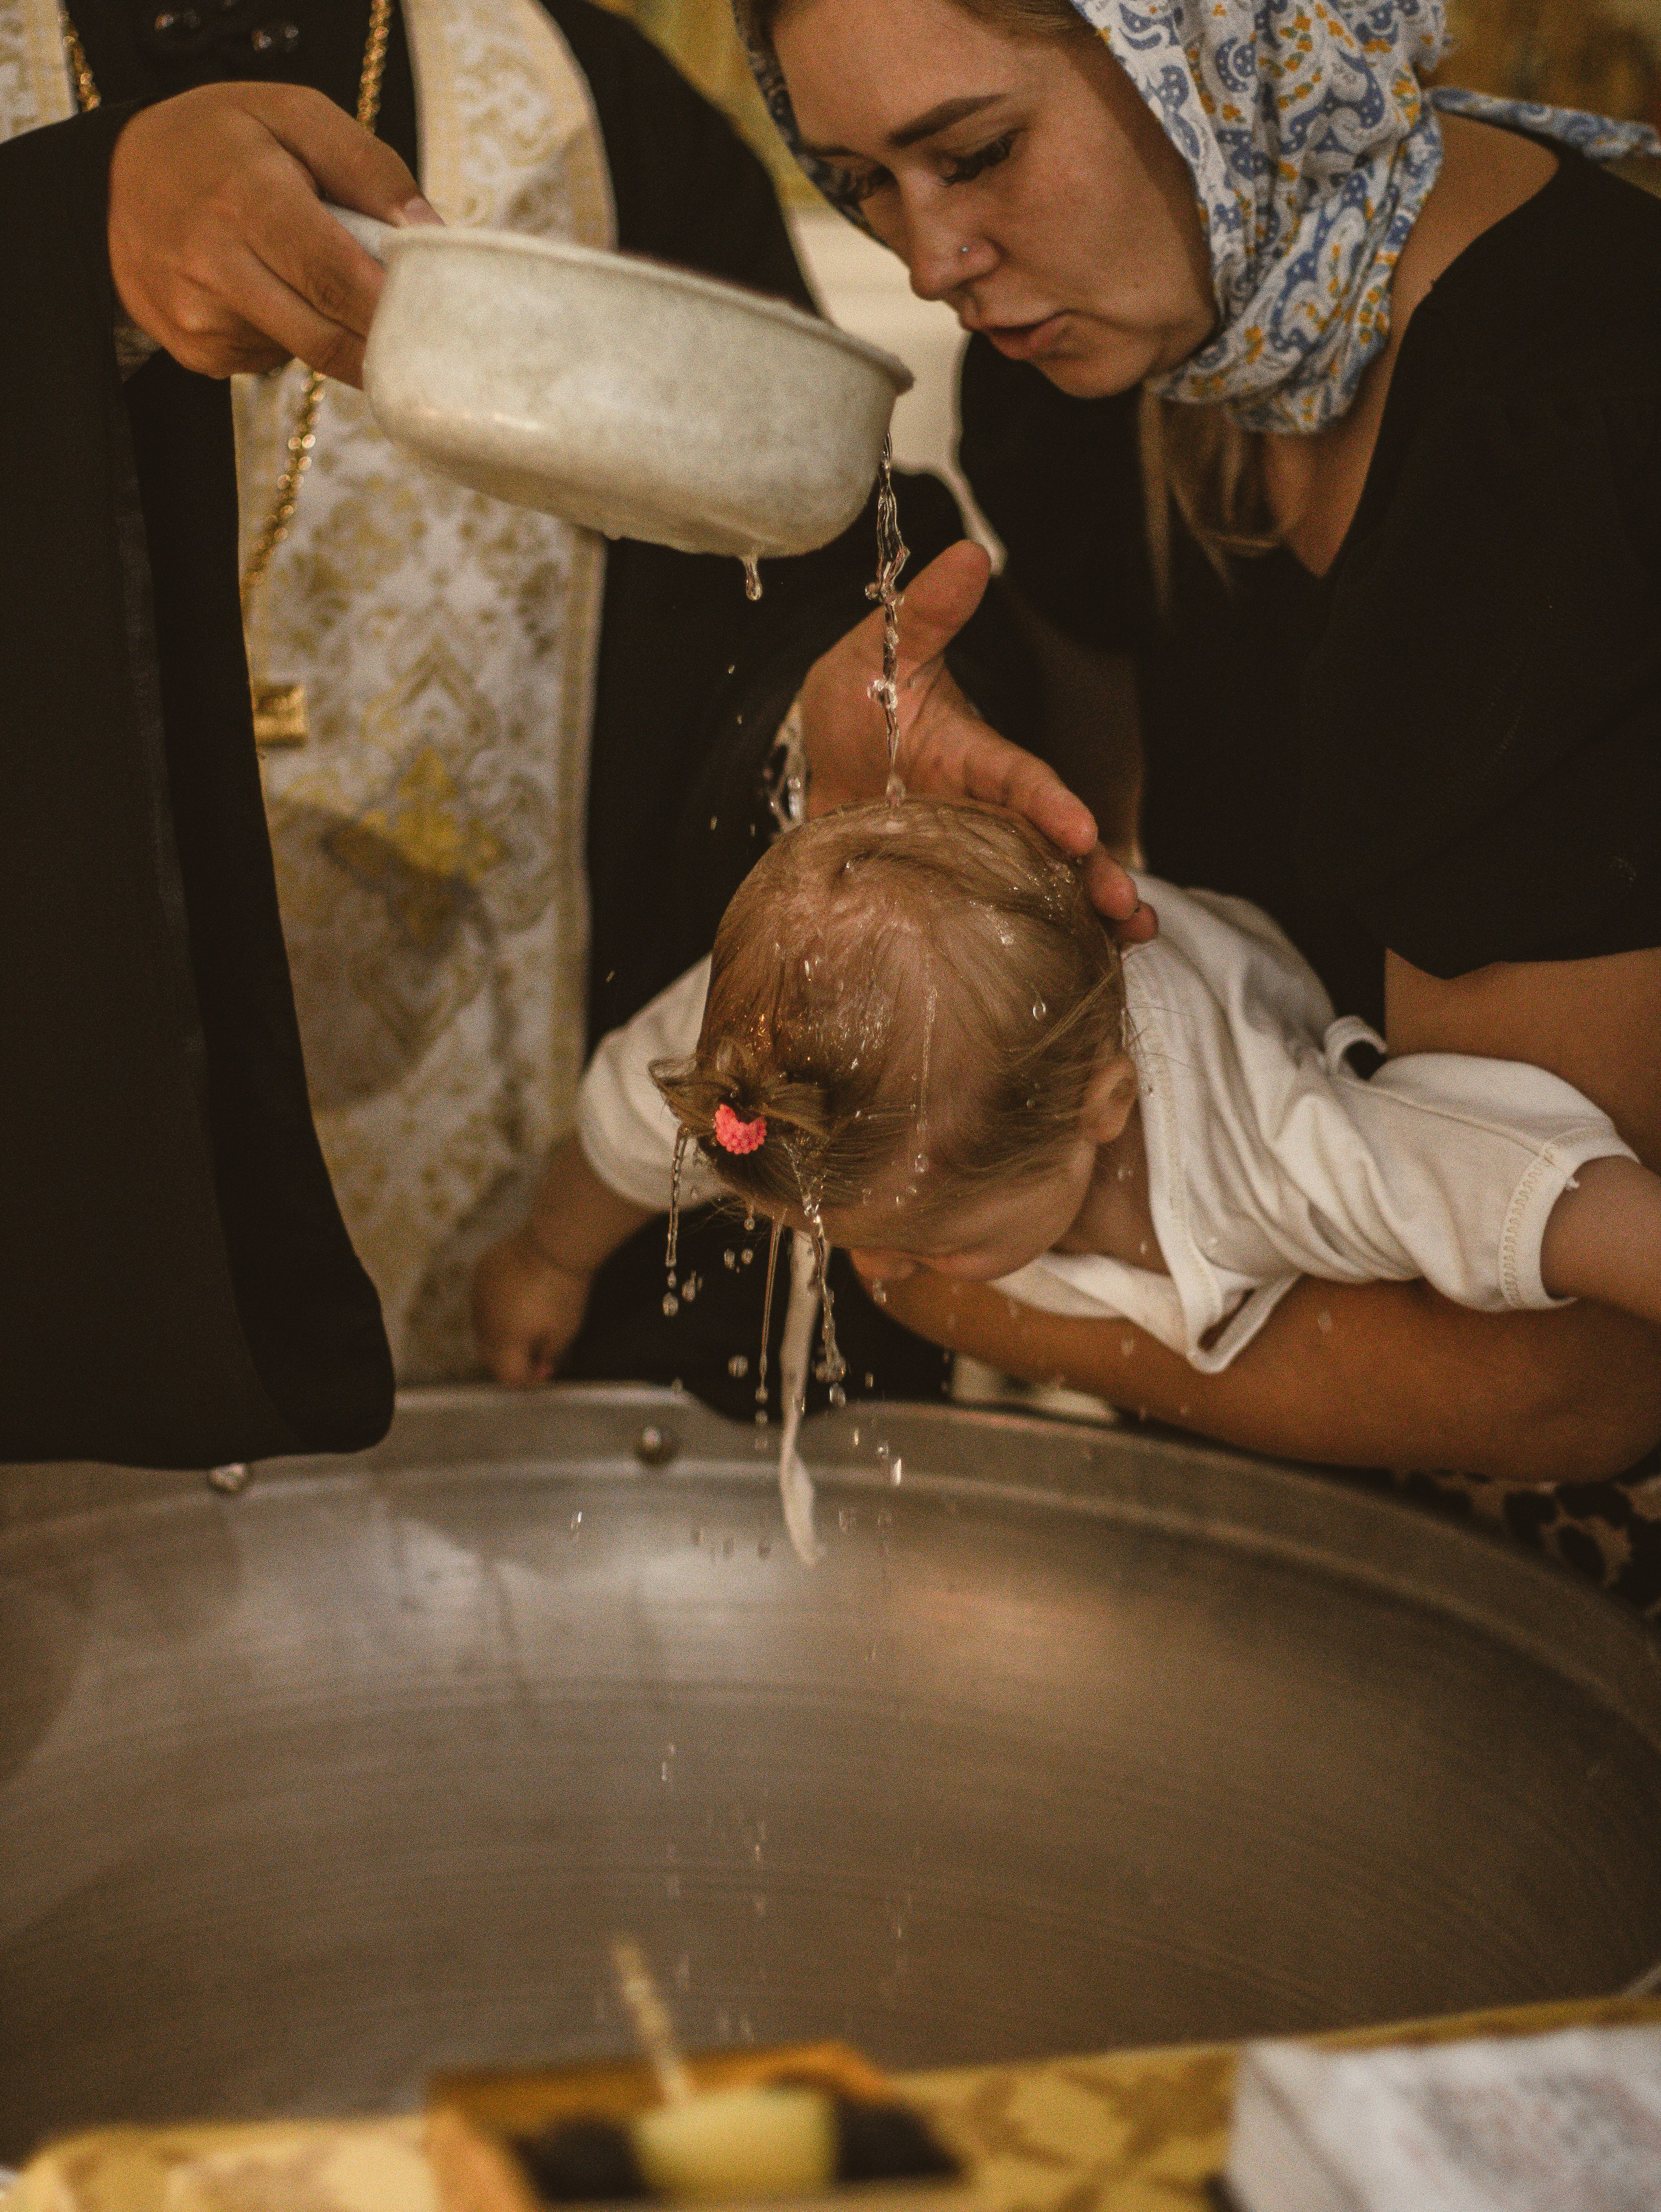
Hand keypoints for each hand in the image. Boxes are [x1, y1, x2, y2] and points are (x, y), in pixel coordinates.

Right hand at [107, 81, 439, 383]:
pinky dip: (290, 333)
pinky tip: (270, 291)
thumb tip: (428, 234)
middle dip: (381, 344)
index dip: (391, 310)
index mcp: (246, 199)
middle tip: (421, 336)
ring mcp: (198, 316)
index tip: (436, 321)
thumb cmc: (223, 141)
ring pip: (305, 353)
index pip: (336, 278)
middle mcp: (214, 265)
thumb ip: (369, 168)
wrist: (117, 177)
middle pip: (327, 337)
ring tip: (319, 279)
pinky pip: (271, 358)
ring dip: (334, 330)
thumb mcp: (294, 115)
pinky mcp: (194, 350)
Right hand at [472, 1229, 594, 1387]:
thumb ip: (546, 1354)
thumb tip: (540, 1361)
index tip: (545, 1369)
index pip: (507, 1376)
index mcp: (503, 1342)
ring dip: (503, 1332)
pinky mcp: (480, 1273)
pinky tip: (518, 1296)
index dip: (528, 1379)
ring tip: (528, 1320)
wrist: (554, 1244)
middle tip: (536, 1350)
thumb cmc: (563, 1291)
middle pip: (490, 1355)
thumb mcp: (564, 1332)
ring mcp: (478, 1295)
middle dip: (512, 1359)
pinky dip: (497, 1306)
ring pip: (484, 1326)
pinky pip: (484, 1299)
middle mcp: (483, 1323)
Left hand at [797, 539, 1154, 941]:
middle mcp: (986, 812)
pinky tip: (1070, 971)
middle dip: (1093, 875)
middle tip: (1130, 911)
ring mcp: (972, 855)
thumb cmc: (859, 700)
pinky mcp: (950, 891)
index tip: (1079, 828)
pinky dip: (1033, 944)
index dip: (1051, 804)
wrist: (821, 760)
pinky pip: (994, 920)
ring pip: (1040, 887)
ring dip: (1083, 918)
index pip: (1022, 780)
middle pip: (1051, 846)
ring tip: (1126, 947)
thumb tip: (968, 554)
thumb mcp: (879, 651)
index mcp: (975, 758)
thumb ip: (924, 613)